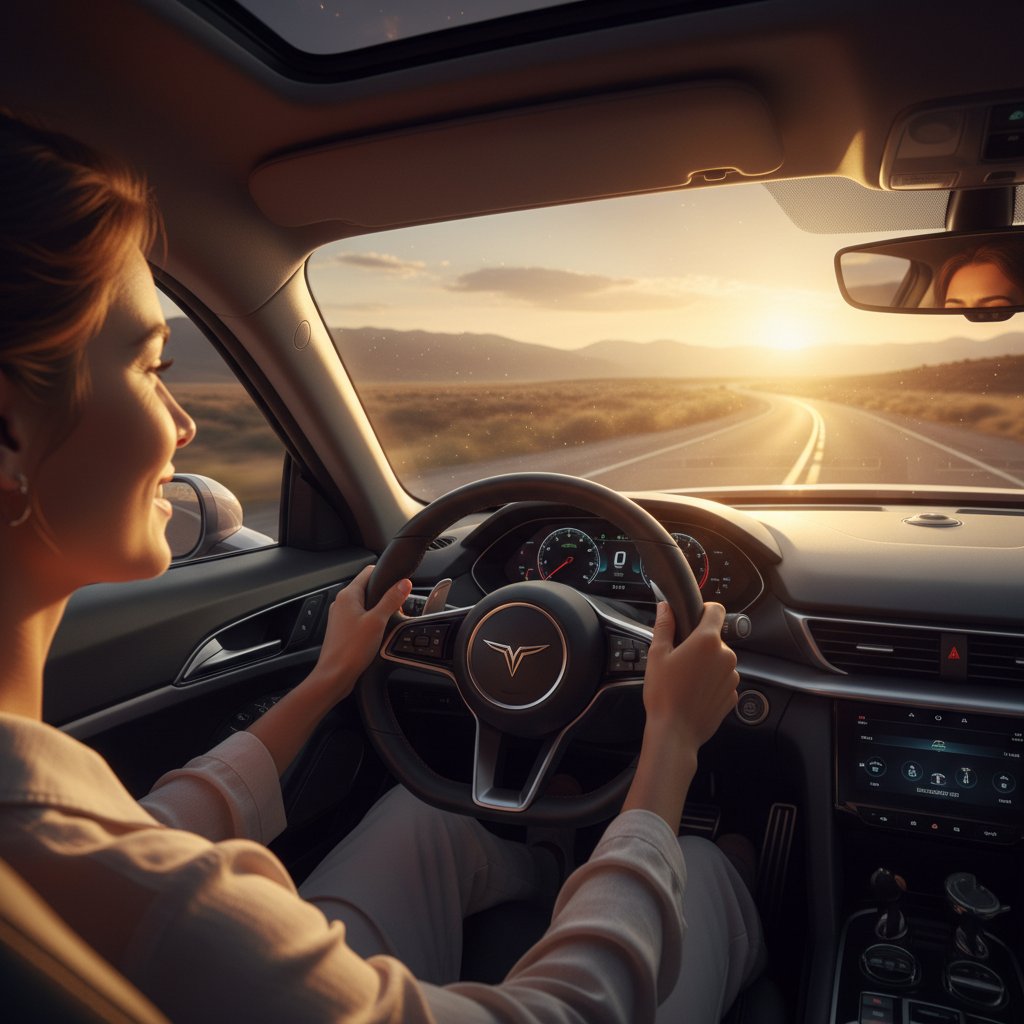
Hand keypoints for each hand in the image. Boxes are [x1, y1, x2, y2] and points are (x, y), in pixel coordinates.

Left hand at [307, 565, 411, 701]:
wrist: (334, 676)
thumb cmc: (351, 650)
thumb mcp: (377, 621)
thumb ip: (391, 600)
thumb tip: (404, 583)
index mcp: (348, 595)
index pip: (369, 572)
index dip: (386, 575)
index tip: (399, 584)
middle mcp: (341, 603)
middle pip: (368, 589)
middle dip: (384, 597)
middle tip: (395, 611)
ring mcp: (340, 617)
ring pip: (365, 605)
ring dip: (378, 612)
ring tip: (385, 625)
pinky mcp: (342, 630)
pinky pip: (360, 619)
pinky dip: (371, 623)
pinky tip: (376, 636)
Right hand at [642, 601, 738, 752]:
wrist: (675, 732)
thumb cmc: (664, 694)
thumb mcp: (657, 655)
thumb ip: (664, 626)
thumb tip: (665, 608)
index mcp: (707, 641)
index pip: (717, 610)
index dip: (705, 610)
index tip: (695, 617)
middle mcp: (726, 656)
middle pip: (715, 638)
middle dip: (700, 643)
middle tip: (679, 658)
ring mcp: (732, 676)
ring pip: (720, 660)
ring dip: (707, 664)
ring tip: (686, 678)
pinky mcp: (733, 694)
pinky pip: (723, 679)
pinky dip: (712, 682)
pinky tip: (694, 692)